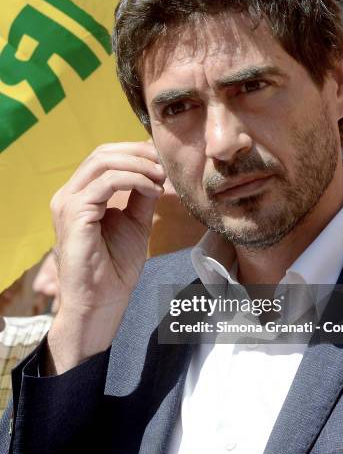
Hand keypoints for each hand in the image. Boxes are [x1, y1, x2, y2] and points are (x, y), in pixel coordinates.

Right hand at [46, 141, 165, 373]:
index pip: (104, 157)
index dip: (134, 152)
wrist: (102, 301)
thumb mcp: (135, 222)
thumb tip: (157, 170)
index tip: (162, 160)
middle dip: (137, 152)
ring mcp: (67, 203)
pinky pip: (107, 183)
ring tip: (161, 177)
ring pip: (103, 162)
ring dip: (138, 165)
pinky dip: (134, 180)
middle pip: (102, 153)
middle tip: (164, 163)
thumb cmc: (116, 267)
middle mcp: (69, 195)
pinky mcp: (73, 214)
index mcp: (80, 195)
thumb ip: (141, 195)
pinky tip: (153, 190)